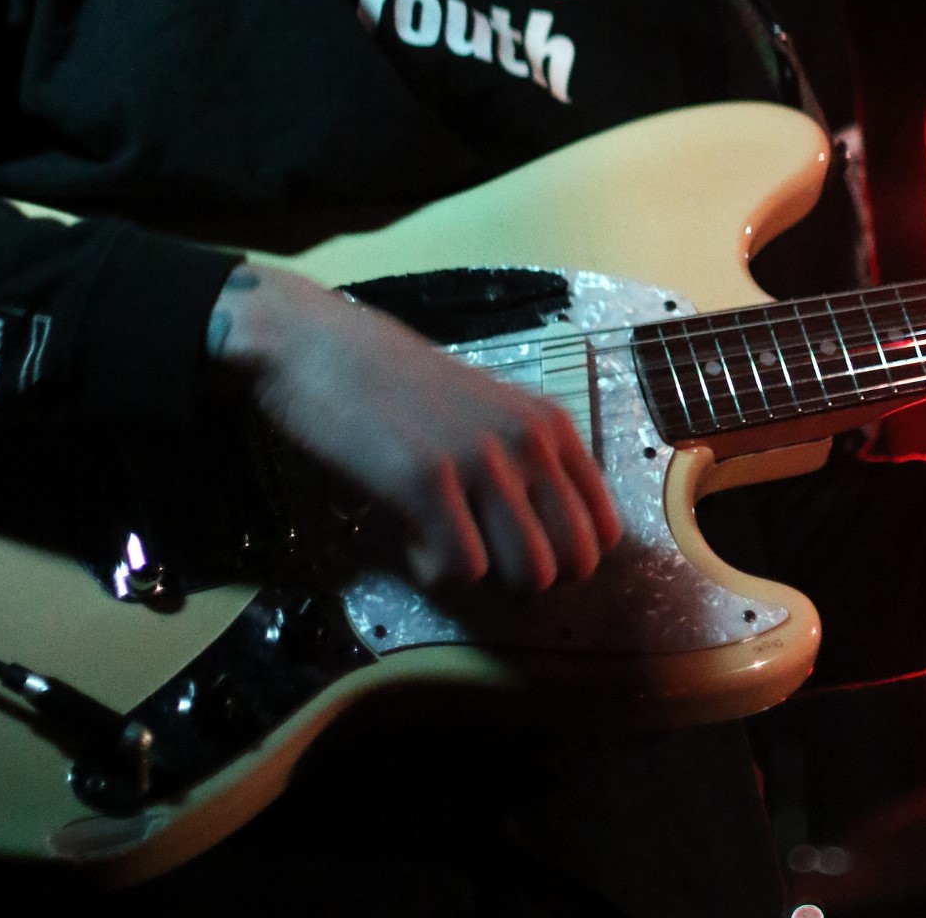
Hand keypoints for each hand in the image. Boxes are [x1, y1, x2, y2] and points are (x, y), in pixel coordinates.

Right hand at [207, 265, 621, 590]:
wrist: (322, 348)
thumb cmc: (400, 386)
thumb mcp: (489, 412)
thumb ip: (528, 464)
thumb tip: (556, 548)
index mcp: (551, 423)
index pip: (603, 528)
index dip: (565, 558)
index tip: (518, 546)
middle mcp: (529, 439)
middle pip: (573, 563)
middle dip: (529, 577)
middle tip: (479, 548)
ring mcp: (481, 459)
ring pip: (528, 573)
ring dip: (484, 575)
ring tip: (444, 536)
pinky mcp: (427, 481)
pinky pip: (461, 569)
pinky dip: (432, 566)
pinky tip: (409, 530)